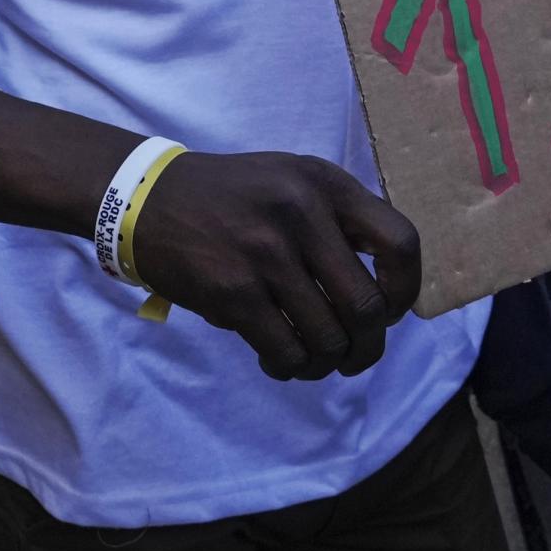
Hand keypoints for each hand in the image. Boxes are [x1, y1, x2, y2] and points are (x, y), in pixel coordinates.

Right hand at [125, 149, 419, 379]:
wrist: (145, 197)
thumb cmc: (229, 198)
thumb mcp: (290, 182)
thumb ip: (338, 222)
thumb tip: (383, 299)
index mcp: (324, 184)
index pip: (400, 243)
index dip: (405, 289)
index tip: (388, 310)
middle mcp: (301, 213)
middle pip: (366, 307)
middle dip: (366, 346)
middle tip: (352, 356)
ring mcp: (265, 252)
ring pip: (328, 338)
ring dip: (325, 363)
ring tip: (311, 360)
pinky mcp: (232, 290)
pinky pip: (286, 351)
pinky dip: (289, 367)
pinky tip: (277, 359)